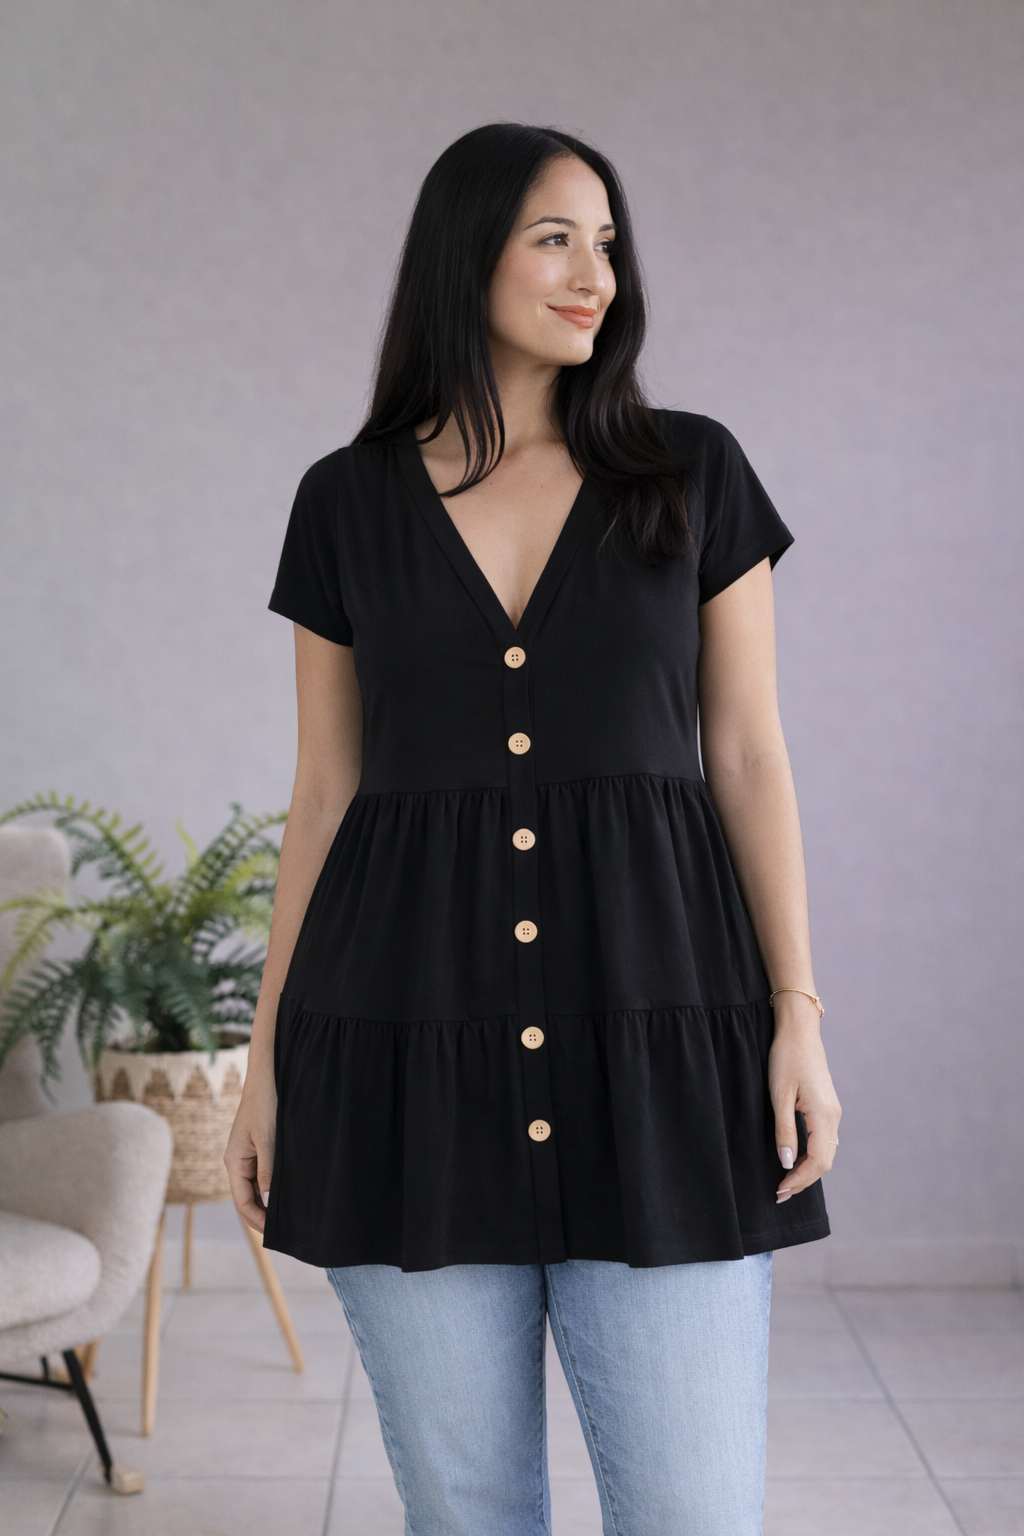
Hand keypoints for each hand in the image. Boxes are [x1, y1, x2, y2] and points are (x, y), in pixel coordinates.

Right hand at [224, 1072, 277, 1232]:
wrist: (268, 1076)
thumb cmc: (265, 1105)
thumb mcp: (268, 1140)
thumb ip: (268, 1171)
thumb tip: (269, 1202)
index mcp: (234, 1162)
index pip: (242, 1201)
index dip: (257, 1219)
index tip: (275, 1233)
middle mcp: (239, 1161)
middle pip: (249, 1197)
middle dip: (265, 1214)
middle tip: (287, 1229)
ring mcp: (249, 1155)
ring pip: (258, 1186)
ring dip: (271, 1200)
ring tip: (291, 1214)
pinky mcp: (260, 1147)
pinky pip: (265, 1173)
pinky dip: (275, 1184)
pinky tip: (290, 1190)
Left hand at [768, 996, 840, 1202]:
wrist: (799, 1031)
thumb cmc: (786, 1059)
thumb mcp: (779, 1095)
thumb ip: (784, 1130)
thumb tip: (786, 1163)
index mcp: (824, 1115)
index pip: (817, 1161)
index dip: (799, 1180)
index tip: (780, 1191)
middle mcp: (834, 1117)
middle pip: (825, 1162)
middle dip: (804, 1180)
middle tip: (780, 1194)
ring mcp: (833, 1111)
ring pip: (826, 1152)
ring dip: (808, 1170)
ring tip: (786, 1181)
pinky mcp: (827, 1106)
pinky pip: (824, 1140)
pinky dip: (812, 1156)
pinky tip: (796, 1159)